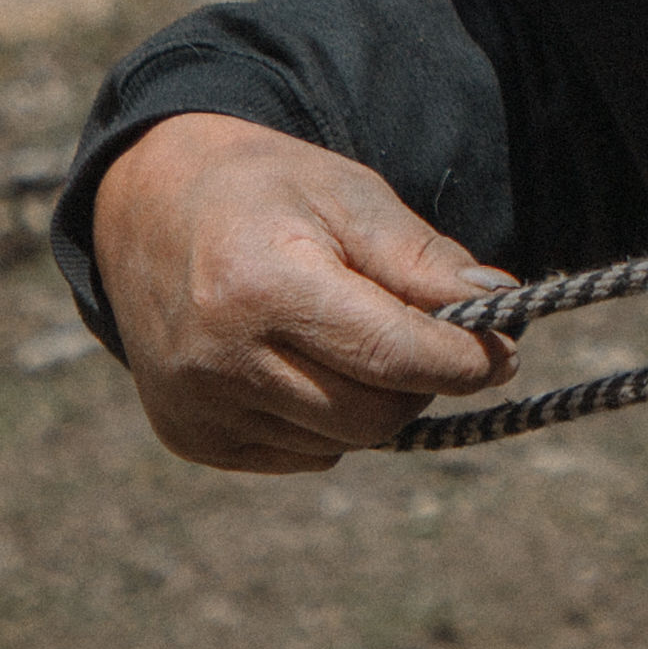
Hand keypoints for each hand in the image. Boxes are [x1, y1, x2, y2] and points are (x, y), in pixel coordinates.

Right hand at [88, 111, 514, 474]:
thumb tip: (500, 304)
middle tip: (434, 340)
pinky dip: (325, 423)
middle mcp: (218, 358)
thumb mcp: (348, 195)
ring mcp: (197, 407)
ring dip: (373, 402)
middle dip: (421, 383)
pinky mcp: (190, 437)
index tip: (502, 347)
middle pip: (371, 415)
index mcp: (262, 285)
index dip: (463, 359)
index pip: (391, 355)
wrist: (146, 207)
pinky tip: (304, 364)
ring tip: (354, 338)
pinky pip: (300, 455)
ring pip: (341, 443)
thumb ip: (422, 257)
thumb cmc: (266, 193)